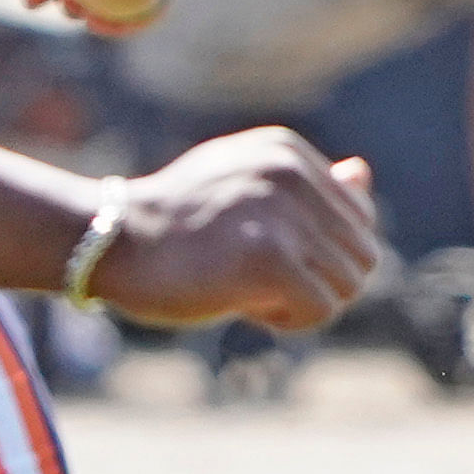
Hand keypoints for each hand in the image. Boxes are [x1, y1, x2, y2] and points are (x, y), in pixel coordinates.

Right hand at [85, 130, 382, 331]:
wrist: (111, 243)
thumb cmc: (176, 225)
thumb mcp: (243, 189)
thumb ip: (308, 187)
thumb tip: (362, 173)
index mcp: (288, 152)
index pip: (360, 218)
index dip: (321, 253)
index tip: (269, 258)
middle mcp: (290, 173)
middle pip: (363, 254)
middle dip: (320, 282)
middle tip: (264, 286)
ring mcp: (281, 214)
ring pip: (349, 285)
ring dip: (305, 303)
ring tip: (252, 294)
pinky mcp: (268, 258)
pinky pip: (321, 309)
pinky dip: (290, 321)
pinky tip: (246, 309)